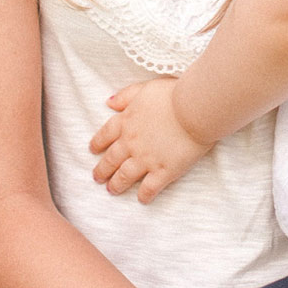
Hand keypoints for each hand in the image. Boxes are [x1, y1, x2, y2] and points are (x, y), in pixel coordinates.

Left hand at [88, 77, 209, 200]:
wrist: (194, 110)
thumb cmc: (173, 95)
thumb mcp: (145, 88)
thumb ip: (125, 96)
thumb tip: (108, 103)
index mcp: (126, 121)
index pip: (105, 135)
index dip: (97, 144)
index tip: (93, 150)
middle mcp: (131, 143)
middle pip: (111, 159)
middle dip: (102, 170)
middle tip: (97, 178)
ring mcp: (146, 159)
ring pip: (125, 176)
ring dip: (117, 184)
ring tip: (112, 190)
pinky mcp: (164, 171)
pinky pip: (149, 188)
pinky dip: (144, 195)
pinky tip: (142, 199)